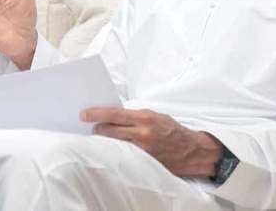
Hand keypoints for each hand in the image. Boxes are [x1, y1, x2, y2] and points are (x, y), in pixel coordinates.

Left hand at [80, 107, 222, 176]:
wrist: (191, 150)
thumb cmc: (172, 130)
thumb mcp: (155, 116)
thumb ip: (135, 116)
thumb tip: (113, 116)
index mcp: (145, 118)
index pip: (114, 114)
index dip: (96, 114)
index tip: (83, 114)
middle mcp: (142, 133)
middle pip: (109, 131)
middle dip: (98, 129)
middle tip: (93, 127)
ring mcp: (141, 150)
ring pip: (113, 144)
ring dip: (106, 141)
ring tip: (103, 138)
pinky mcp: (143, 162)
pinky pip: (123, 155)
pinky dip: (117, 151)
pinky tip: (114, 150)